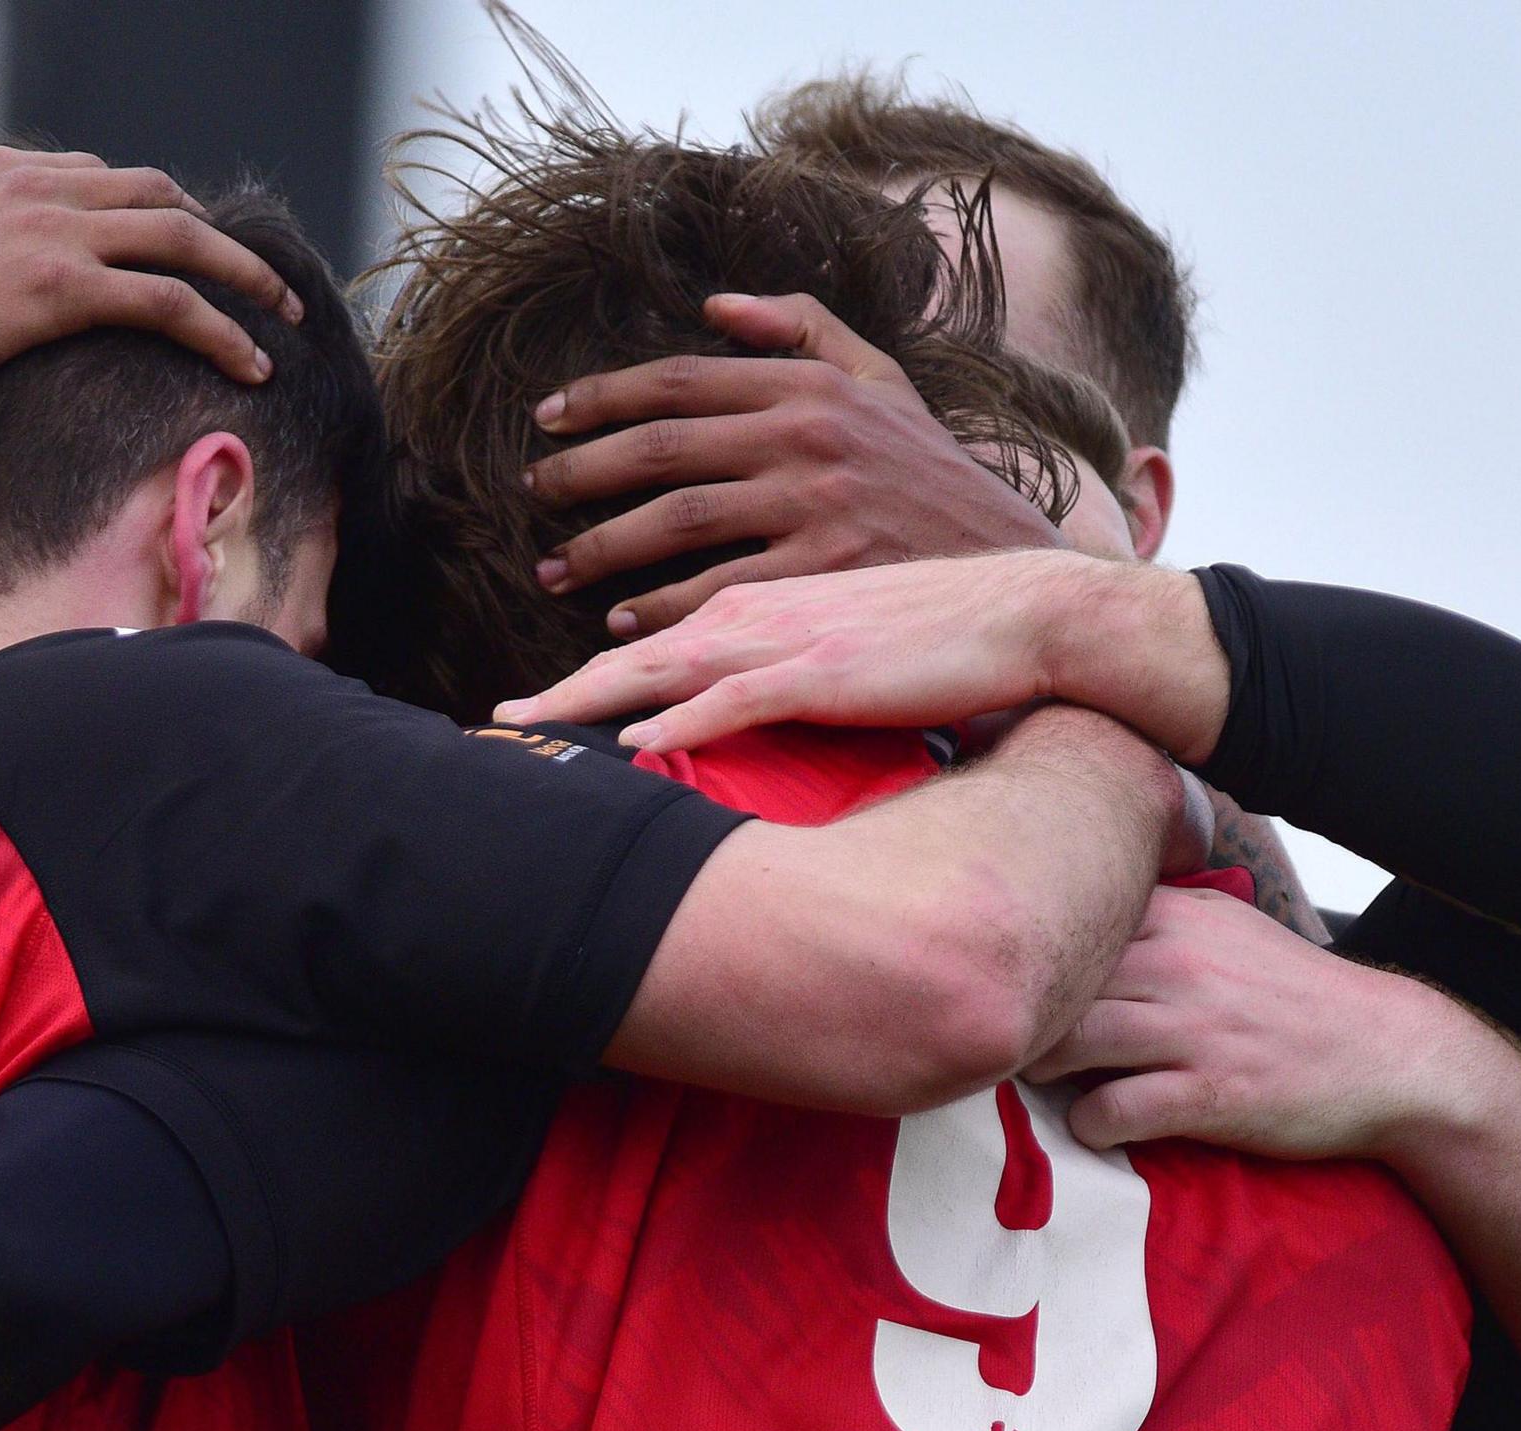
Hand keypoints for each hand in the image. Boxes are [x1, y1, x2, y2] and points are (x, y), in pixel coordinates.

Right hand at [0, 146, 301, 417]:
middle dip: (214, 234)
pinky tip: (253, 364)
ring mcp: (56, 233)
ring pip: (185, 240)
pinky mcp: (64, 289)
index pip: (98, 175)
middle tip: (252, 276)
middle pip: (159, 196)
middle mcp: (39, 189)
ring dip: (246, 276)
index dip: (148, 209)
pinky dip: (223, 329)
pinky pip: (171, 302)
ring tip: (285, 314)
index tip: (176, 245)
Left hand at [494, 550, 1223, 766]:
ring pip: (664, 666)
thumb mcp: (840, 616)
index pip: (647, 638)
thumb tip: (727, 681)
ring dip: (589, 699)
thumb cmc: (940, 622)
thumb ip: (777, 637)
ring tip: (526, 732)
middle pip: (632, 651)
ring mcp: (788, 637)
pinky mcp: (826, 669)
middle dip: (558, 691)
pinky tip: (635, 742)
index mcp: (757, 598)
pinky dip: (681, 718)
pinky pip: (735, 698)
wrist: (1029, 612)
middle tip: (492, 726)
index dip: (581, 673)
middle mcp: (757, 610)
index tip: (523, 710)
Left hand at [522, 293, 1063, 635]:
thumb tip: (716, 305)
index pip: (679, 381)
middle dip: (581, 473)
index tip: (546, 420)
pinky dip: (661, 609)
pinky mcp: (825, 573)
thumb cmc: (931, 475)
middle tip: (531, 495)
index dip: (601, 397)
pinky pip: (719, 590)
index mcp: (810, 387)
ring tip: (555, 570)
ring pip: (679, 518)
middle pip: (663, 447)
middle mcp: (809, 437)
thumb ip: (804, 331)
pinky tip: (622, 622)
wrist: (1011, 562)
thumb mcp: (882, 382)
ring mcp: (817, 506)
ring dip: (602, 548)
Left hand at [1026, 885, 1494, 1157]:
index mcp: (1179, 920)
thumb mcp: (1232, 933)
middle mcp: (1180, 966)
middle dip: (1018, 1020)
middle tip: (1007, 1047)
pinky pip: (1111, 1111)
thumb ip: (1160, 920)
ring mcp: (1194, 1030)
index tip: (1010, 987)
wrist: (1392, 1057)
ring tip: (1044, 1084)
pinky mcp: (1210, 1095)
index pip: (1065, 922)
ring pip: (1066, 1044)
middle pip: (1052, 986)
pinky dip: (1089, 1126)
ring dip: (1039, 1071)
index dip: (1026, 960)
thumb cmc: (1299, 1000)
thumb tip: (1083, 919)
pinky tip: (1099, 1126)